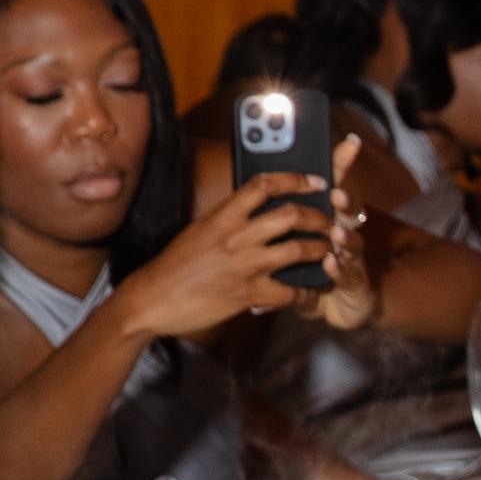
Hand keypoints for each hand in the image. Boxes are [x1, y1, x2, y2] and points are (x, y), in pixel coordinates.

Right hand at [115, 169, 336, 344]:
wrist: (151, 300)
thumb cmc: (174, 266)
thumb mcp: (199, 231)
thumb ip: (228, 219)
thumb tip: (252, 208)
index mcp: (222, 216)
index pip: (264, 185)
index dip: (295, 179)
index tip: (316, 181)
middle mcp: (236, 237)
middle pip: (291, 215)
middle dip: (318, 216)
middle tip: (329, 220)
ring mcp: (244, 266)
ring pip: (298, 249)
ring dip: (321, 249)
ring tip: (328, 250)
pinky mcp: (248, 295)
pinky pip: (289, 292)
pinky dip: (305, 292)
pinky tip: (309, 290)